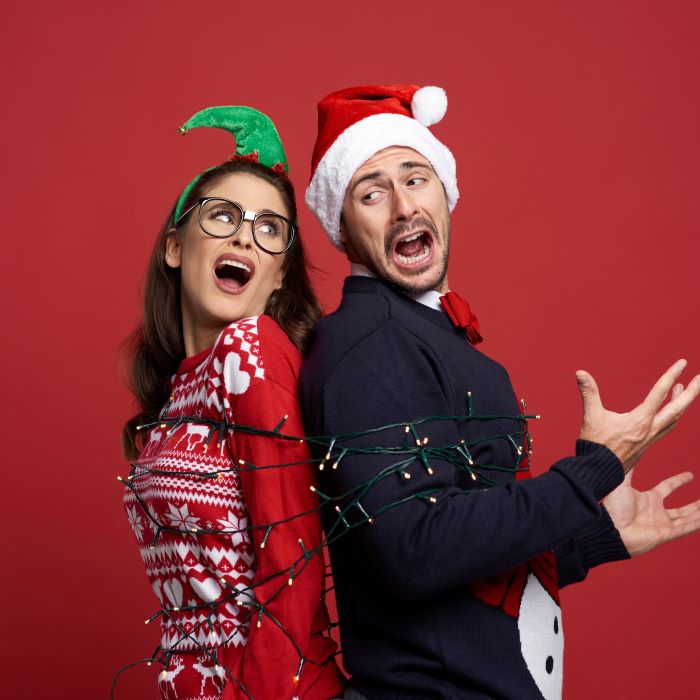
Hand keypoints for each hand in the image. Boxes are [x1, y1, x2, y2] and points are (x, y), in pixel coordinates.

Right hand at [576, 360, 699, 472]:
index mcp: (639, 420)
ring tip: (684, 390)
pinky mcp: (646, 446)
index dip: (671, 375)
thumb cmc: (594, 446)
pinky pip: (667, 429)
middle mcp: (649, 429)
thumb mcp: (591, 416)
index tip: (683, 363)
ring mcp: (650, 439)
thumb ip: (588, 392)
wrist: (597, 472)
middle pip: (678, 409)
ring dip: (682, 404)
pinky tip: (670, 415)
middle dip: (691, 392)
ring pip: (675, 420)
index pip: (660, 393)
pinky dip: (673, 418)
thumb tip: (580, 373)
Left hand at [603, 467, 699, 556]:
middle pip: (683, 508)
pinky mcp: (664, 534)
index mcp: (648, 499)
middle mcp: (657, 512)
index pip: (667, 487)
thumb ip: (629, 469)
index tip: (690, 475)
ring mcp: (662, 524)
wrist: (609, 528)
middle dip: (697, 505)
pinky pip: (685, 529)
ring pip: (688, 519)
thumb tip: (629, 451)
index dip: (679, 481)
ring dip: (699, 514)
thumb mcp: (622, 483)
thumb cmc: (613, 508)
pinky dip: (696, 524)